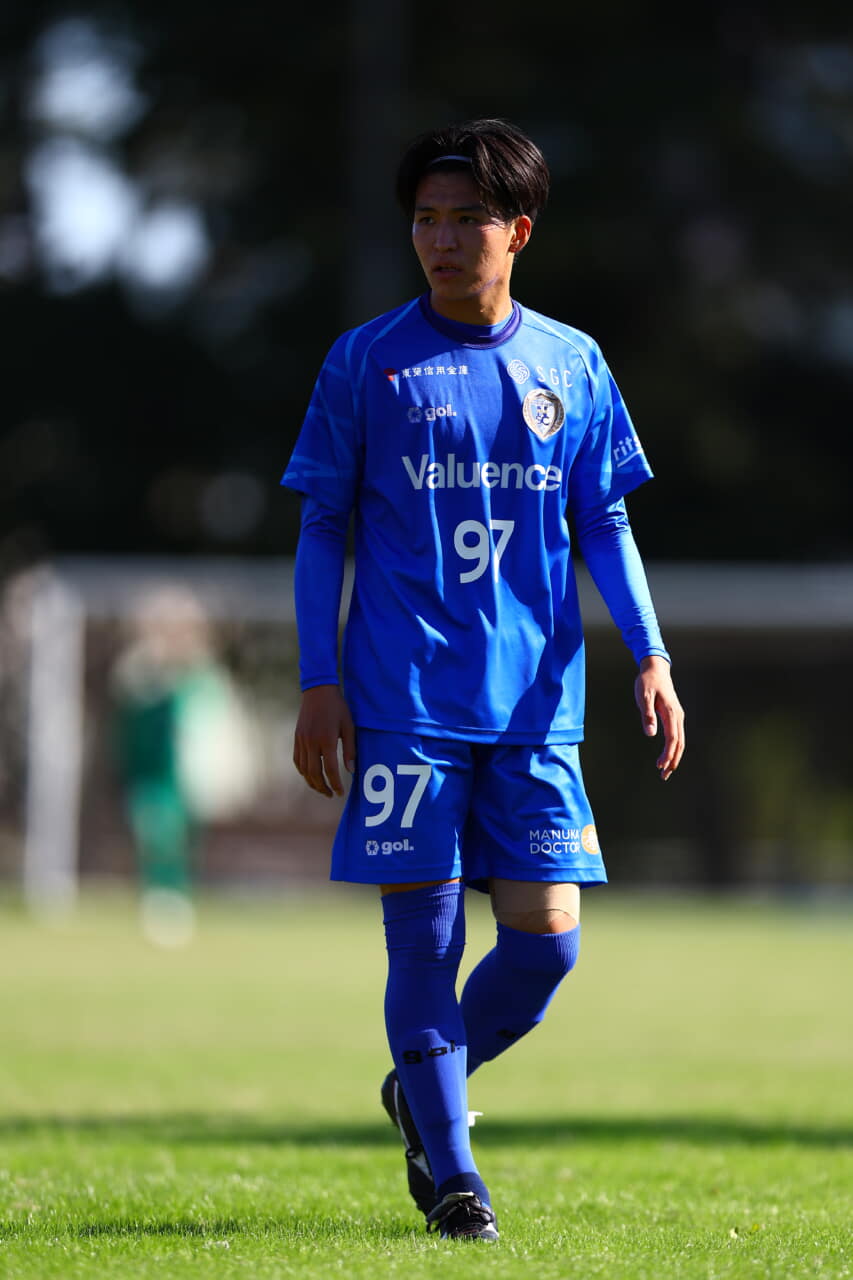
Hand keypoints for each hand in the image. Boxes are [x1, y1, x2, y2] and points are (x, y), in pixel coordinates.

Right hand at [293, 684, 355, 796]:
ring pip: (303, 769)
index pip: (330, 769)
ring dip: (312, 782)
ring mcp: (301, 740)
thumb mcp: (349, 726)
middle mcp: (311, 742)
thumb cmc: (338, 708)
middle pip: (314, 773)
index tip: (340, 792)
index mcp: (326, 740)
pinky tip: (310, 775)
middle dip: (322, 787)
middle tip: (331, 794)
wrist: (318, 691)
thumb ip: (350, 749)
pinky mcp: (297, 738)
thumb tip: (351, 770)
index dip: (335, 784)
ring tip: (321, 789)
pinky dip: (303, 771)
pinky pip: (297, 760)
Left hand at [634, 656, 684, 780]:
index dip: (667, 754)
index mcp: (671, 713)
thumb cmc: (647, 682)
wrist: (655, 668)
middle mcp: (678, 716)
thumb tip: (651, 734)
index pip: (672, 739)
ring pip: (680, 741)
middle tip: (664, 776)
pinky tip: (666, 756)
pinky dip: (673, 748)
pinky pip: (677, 736)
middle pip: (679, 744)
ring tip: (665, 770)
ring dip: (674, 757)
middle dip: (673, 761)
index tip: (660, 766)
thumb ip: (647, 715)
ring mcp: (677, 716)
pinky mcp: (674, 716)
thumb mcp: (643, 697)